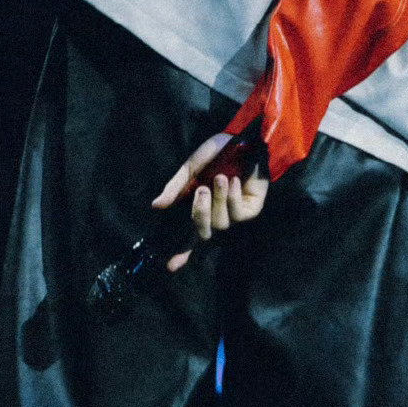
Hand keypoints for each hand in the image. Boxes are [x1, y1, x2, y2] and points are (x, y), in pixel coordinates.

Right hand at [154, 129, 270, 271]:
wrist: (243, 140)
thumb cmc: (217, 154)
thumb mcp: (191, 168)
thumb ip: (175, 188)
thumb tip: (156, 206)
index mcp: (201, 210)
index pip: (190, 240)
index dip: (181, 255)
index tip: (169, 267)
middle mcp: (217, 217)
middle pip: (204, 236)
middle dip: (200, 216)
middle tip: (201, 192)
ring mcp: (235, 216)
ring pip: (221, 224)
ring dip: (219, 201)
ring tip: (220, 178)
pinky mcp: (251, 210)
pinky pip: (239, 215)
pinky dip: (233, 198)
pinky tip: (233, 181)